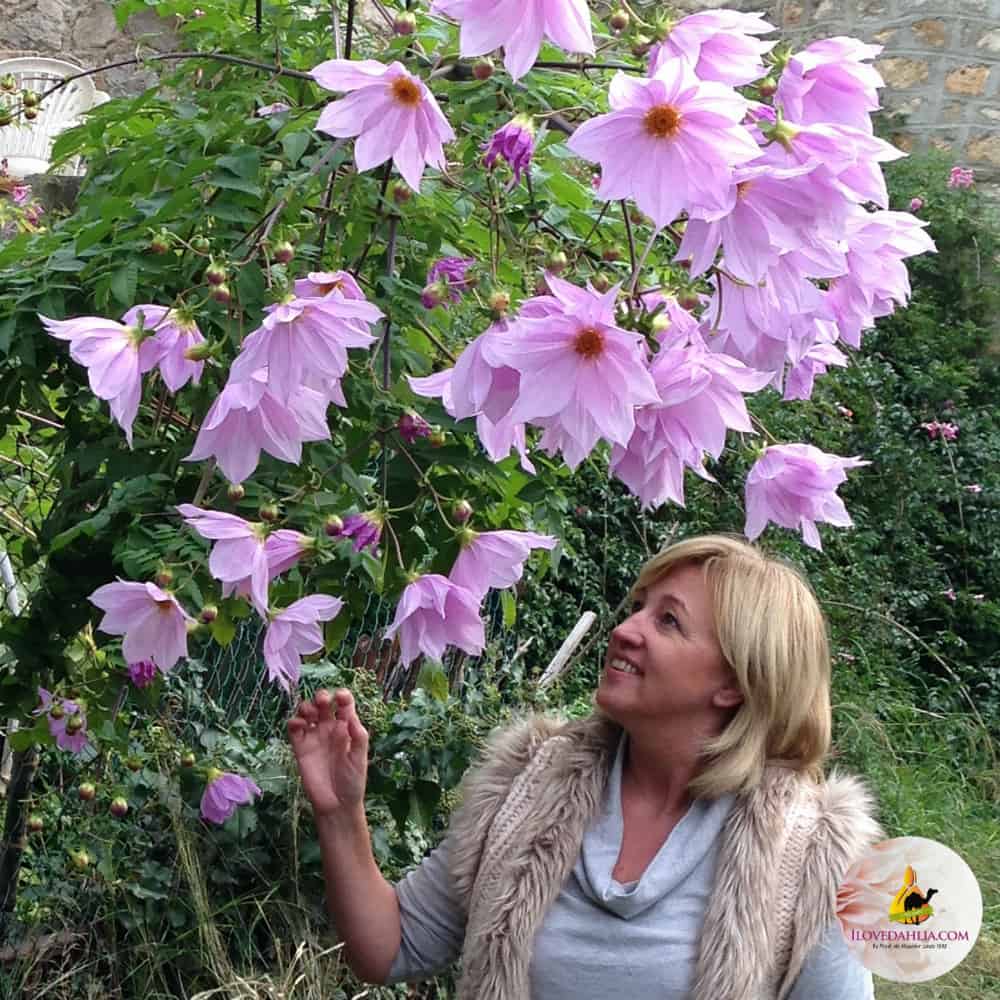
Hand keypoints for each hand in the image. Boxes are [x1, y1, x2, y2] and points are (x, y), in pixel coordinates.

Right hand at [288, 688, 368, 818]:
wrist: (336, 804)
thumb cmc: (353, 780)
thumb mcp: (360, 757)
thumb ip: (358, 736)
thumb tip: (349, 717)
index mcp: (346, 727)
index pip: (344, 704)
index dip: (342, 696)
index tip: (340, 696)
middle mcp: (329, 728)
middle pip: (323, 704)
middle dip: (321, 697)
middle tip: (322, 702)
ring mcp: (314, 737)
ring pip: (306, 712)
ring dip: (306, 706)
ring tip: (310, 714)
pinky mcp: (301, 748)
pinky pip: (294, 729)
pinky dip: (294, 721)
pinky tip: (300, 725)